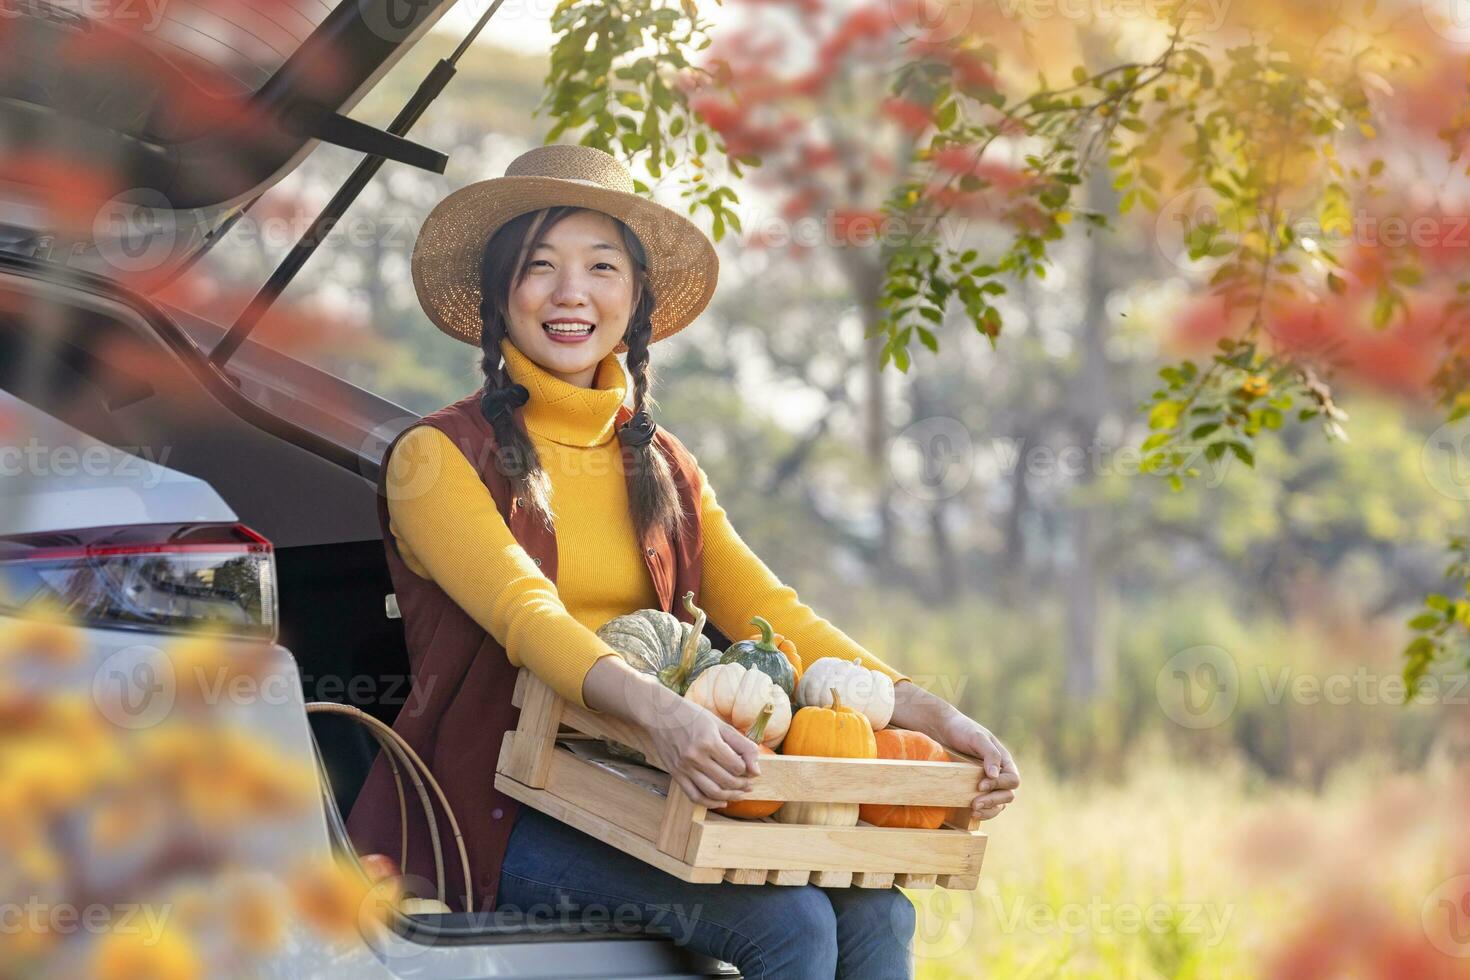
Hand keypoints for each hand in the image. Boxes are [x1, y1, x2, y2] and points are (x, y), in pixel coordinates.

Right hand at [642, 685, 762, 808]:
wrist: (660, 715)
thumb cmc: (693, 716)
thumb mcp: (720, 724)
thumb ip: (742, 745)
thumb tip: (757, 770)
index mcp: (709, 741)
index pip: (737, 766)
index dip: (748, 770)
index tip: (751, 769)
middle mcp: (695, 757)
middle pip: (726, 781)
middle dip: (742, 786)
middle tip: (749, 784)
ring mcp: (684, 767)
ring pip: (712, 792)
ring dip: (730, 797)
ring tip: (739, 794)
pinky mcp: (676, 774)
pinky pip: (694, 796)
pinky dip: (710, 803)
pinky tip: (721, 801)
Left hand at [936, 712, 1017, 820]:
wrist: (942, 730)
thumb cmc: (962, 730)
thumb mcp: (977, 738)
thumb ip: (990, 754)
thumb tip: (995, 775)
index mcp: (1004, 761)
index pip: (1012, 780)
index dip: (999, 785)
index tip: (980, 785)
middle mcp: (1000, 774)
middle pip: (1007, 795)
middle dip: (993, 801)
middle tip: (975, 804)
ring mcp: (989, 784)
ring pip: (999, 804)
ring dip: (989, 810)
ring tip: (973, 811)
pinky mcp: (977, 790)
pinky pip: (987, 806)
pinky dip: (983, 811)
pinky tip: (970, 812)